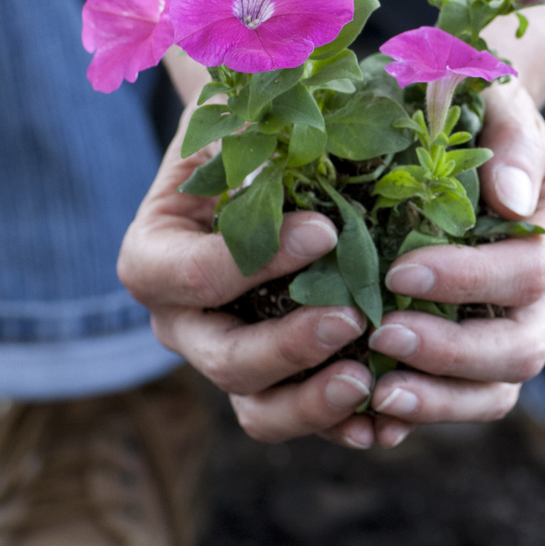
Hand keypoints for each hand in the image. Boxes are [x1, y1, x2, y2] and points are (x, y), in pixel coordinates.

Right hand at [119, 133, 380, 447]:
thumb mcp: (238, 119)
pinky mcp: (277, 383)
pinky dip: (345, 426)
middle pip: (223, 359)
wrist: (266, 169)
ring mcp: (229, 359)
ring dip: (313, 404)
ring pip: (258, 409)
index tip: (323, 229)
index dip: (251, 262)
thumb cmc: (249, 135)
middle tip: (351, 318)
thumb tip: (288, 131)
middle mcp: (183, 322)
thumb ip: (252, 129)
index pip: (189, 276)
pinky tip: (389, 423)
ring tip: (368, 383)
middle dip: (287, 347)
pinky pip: (304, 420)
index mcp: (155, 257)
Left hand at [363, 79, 544, 447]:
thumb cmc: (477, 105)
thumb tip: (512, 201)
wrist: (466, 134)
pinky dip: (430, 410)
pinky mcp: (495, 355)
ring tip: (379, 391)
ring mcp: (535, 326)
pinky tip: (377, 411)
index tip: (398, 270)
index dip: (469, 279)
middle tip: (380, 335)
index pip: (531, 270)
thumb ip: (511, 138)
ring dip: (441, 398)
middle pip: (525, 345)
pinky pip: (474, 400)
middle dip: (452, 350)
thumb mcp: (495, 96)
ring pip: (503, 388)